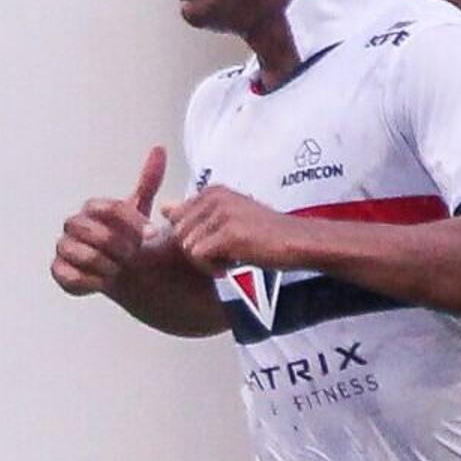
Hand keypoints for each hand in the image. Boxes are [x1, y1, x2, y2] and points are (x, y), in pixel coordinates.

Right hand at [53, 148, 170, 294]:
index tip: (152, 235)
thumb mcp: (141, 209)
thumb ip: (148, 180)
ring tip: (120, 268)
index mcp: (92, 207)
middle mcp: (73, 224)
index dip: (134, 223)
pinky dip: (93, 282)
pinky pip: (73, 277)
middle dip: (122, 247)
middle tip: (134, 255)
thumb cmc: (129, 238)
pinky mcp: (58, 270)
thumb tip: (159, 148)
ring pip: (87, 256)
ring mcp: (63, 247)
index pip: (111, 208)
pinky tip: (105, 281)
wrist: (121, 271)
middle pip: (98, 234)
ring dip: (110, 266)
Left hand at [159, 183, 296, 272]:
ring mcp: (221, 214)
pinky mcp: (228, 233)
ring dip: (205, 262)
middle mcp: (214, 197)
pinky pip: (198, 257)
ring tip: (231, 259)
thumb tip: (163, 208)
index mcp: (212, 191)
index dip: (194, 240)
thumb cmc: (265, 234)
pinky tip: (232, 267)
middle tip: (225, 255)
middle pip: (178, 235)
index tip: (220, 244)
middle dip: (197, 253)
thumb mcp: (226, 218)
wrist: (297, 242)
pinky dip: (211, 269)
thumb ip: (194, 214)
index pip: (176, 221)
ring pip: (187, 247)